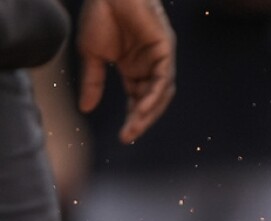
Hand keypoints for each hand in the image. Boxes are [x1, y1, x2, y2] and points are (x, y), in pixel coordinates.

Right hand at [75, 0, 174, 142]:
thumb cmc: (100, 16)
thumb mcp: (92, 55)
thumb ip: (93, 82)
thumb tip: (86, 109)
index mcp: (135, 70)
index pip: (138, 100)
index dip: (133, 118)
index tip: (123, 136)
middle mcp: (150, 67)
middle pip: (152, 101)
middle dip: (141, 120)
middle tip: (128, 136)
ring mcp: (160, 59)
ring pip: (161, 93)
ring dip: (149, 112)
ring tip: (135, 126)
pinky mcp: (166, 49)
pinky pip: (165, 78)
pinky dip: (156, 94)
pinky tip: (144, 108)